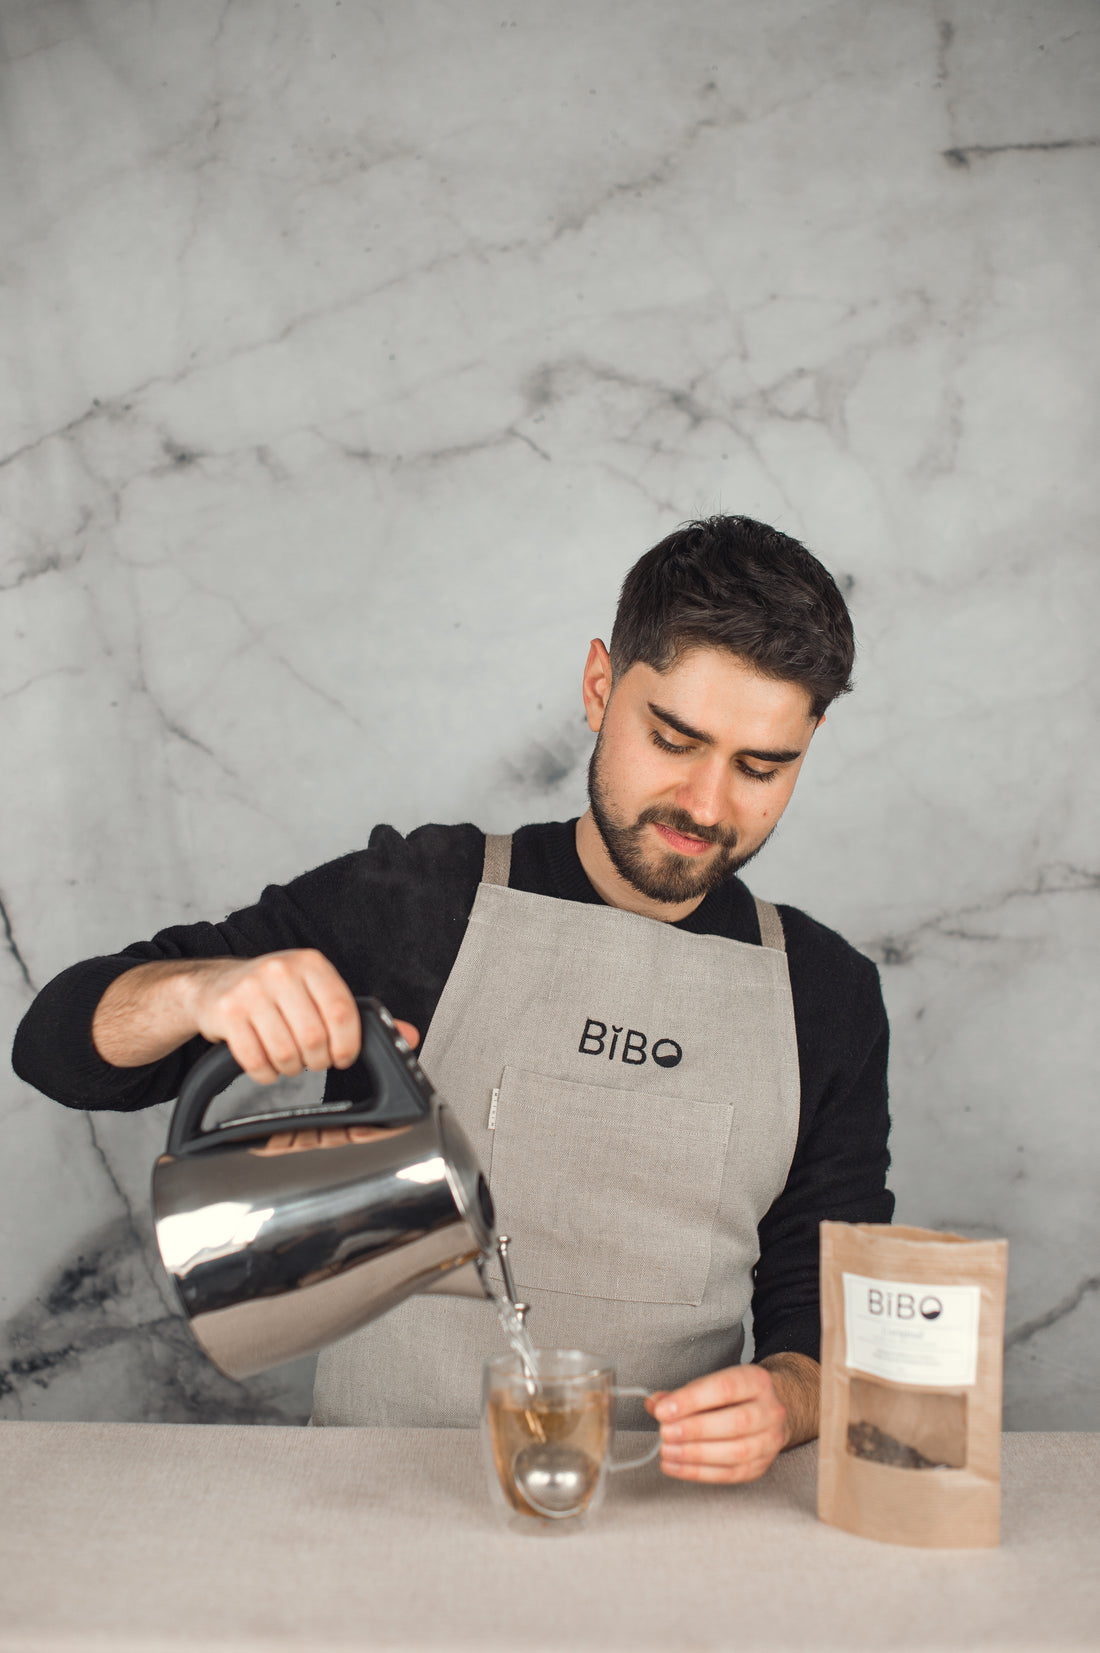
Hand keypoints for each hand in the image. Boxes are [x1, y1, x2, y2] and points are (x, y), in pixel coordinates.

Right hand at [185, 950, 418, 1084]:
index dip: (348, 1045)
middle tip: (314, 1061)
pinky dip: (266, 1074)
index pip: (342, 1012)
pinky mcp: (226, 1013)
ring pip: (286, 1053)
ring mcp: (250, 991)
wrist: (214, 984)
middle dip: (318, 1061)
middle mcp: (280, 971)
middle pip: (314, 1038)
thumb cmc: (274, 991)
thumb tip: (410, 1036)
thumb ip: (360, 1016)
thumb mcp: (317, 992)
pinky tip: (268, 1065)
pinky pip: (255, 1061)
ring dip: (292, 1069)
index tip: (344, 1057)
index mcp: (311, 964)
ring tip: (290, 1061)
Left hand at [645, 1363, 788, 1484]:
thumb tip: (655, 1403)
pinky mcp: (761, 1466)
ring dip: (695, 1454)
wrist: (766, 1411)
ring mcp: (770, 1441)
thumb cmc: (733, 1397)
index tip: (663, 1410)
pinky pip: (731, 1474)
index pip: (725, 1388)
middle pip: (736, 1423)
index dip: (692, 1400)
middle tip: (665, 1433)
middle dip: (695, 1430)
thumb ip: (683, 1394)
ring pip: (736, 1452)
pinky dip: (699, 1472)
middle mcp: (770, 1410)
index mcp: (756, 1381)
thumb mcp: (711, 1384)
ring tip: (667, 1451)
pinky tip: (676, 1466)